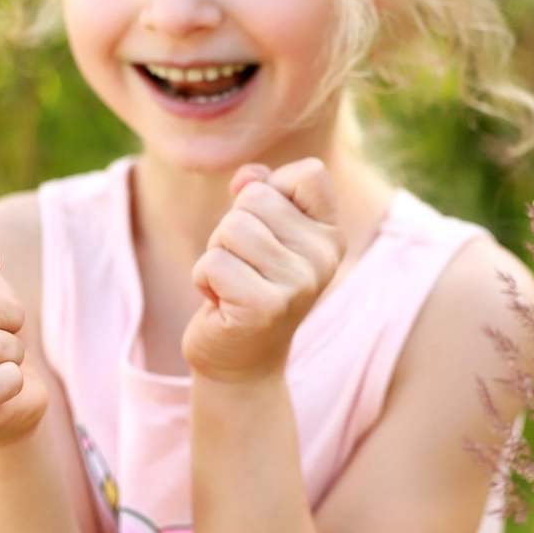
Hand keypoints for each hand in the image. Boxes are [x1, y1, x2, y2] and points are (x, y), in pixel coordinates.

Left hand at [182, 158, 344, 383]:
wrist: (240, 359)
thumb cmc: (246, 284)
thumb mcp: (256, 231)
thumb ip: (255, 192)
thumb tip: (248, 175)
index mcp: (329, 234)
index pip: (309, 173)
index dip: (271, 189)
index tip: (266, 228)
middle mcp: (324, 257)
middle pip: (255, 198)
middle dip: (230, 228)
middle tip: (242, 265)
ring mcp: (299, 284)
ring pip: (231, 229)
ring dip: (216, 254)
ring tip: (232, 283)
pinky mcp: (266, 307)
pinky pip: (213, 262)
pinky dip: (204, 279)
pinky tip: (222, 303)